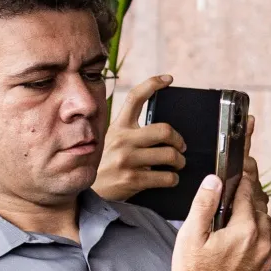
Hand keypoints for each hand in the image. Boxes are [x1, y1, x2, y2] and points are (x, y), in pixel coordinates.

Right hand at [93, 74, 182, 201]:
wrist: (89, 191)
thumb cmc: (106, 164)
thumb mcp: (112, 141)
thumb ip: (130, 132)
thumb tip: (161, 129)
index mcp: (118, 127)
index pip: (135, 98)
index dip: (153, 84)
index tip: (168, 79)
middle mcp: (122, 140)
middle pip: (165, 130)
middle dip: (180, 140)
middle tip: (181, 147)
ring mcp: (128, 159)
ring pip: (171, 155)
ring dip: (180, 161)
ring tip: (177, 164)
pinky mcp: (133, 178)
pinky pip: (167, 177)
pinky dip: (173, 179)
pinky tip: (169, 179)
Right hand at [170, 150, 270, 270]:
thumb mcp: (191, 236)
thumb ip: (204, 205)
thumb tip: (215, 180)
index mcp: (245, 230)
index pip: (248, 193)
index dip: (245, 176)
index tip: (244, 164)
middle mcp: (263, 242)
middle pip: (261, 208)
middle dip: (251, 194)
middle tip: (242, 182)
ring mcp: (267, 257)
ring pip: (267, 225)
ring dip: (256, 214)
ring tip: (241, 208)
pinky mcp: (266, 269)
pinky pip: (267, 243)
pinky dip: (259, 233)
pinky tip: (245, 234)